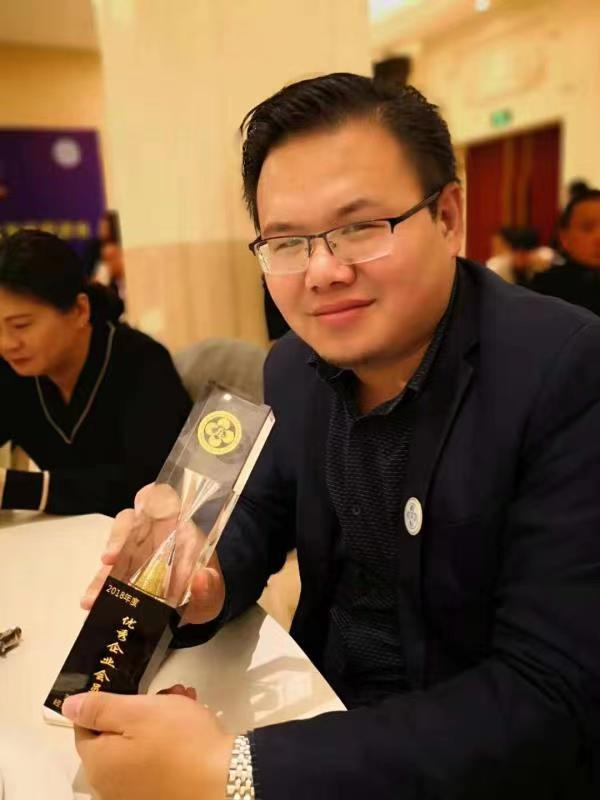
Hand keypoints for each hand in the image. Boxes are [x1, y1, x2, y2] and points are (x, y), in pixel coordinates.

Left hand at [62, 689, 234, 799]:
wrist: (224, 779)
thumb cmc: (179, 740)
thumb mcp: (138, 712)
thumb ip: (99, 708)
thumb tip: (68, 706)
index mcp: (98, 763)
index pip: (84, 726)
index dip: (108, 702)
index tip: (136, 687)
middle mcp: (109, 785)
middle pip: (114, 735)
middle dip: (139, 708)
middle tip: (169, 693)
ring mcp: (133, 794)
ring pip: (136, 745)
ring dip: (157, 720)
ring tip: (185, 703)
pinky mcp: (157, 795)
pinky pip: (152, 762)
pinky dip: (166, 743)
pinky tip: (189, 727)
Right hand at [81, 483, 225, 623]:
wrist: (193, 616)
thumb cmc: (205, 593)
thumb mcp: (212, 593)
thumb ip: (210, 587)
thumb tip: (202, 578)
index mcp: (181, 530)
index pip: (164, 499)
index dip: (151, 497)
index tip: (142, 508)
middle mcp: (155, 536)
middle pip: (132, 521)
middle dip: (118, 537)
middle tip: (110, 559)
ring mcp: (136, 553)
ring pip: (115, 549)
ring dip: (104, 571)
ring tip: (95, 595)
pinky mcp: (124, 573)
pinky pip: (107, 574)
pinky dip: (98, 587)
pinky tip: (91, 602)